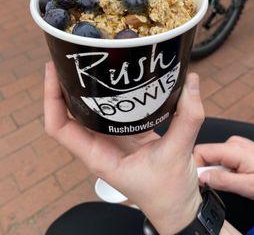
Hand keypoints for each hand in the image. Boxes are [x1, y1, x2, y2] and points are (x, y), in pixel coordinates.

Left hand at [44, 62, 203, 234]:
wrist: (178, 206)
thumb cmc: (169, 192)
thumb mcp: (178, 154)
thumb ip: (187, 117)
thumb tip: (190, 82)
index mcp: (99, 156)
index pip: (60, 128)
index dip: (51, 99)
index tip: (53, 71)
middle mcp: (100, 146)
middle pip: (69, 114)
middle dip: (64, 86)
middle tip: (69, 58)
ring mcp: (113, 139)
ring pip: (90, 110)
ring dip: (86, 88)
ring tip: (88, 62)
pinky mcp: (128, 133)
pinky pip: (113, 109)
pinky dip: (112, 94)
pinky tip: (119, 77)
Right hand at [195, 136, 253, 201]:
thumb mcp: (248, 187)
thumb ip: (223, 181)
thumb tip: (202, 177)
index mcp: (233, 149)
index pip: (201, 151)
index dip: (196, 167)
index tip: (200, 182)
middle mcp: (232, 142)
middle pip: (205, 154)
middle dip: (208, 171)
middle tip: (221, 185)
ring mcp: (234, 143)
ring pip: (213, 157)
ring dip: (217, 171)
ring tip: (233, 181)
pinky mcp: (237, 147)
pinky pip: (220, 157)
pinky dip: (223, 168)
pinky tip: (236, 175)